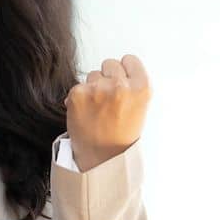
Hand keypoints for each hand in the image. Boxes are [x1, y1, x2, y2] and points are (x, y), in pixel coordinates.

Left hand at [65, 54, 149, 171]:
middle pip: (110, 64)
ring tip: (98, 109)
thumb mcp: (140, 108)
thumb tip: (121, 67)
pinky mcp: (78, 94)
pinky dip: (79, 97)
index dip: (125, 71)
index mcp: (141, 88)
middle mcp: (120, 86)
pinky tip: (86, 112)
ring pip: (93, 74)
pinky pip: (78, 86)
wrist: (102, 159)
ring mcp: (98, 89)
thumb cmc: (122, 136)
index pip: (130, 60)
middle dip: (108, 77)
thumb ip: (133, 86)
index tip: (122, 82)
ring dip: (93, 87)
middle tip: (108, 99)